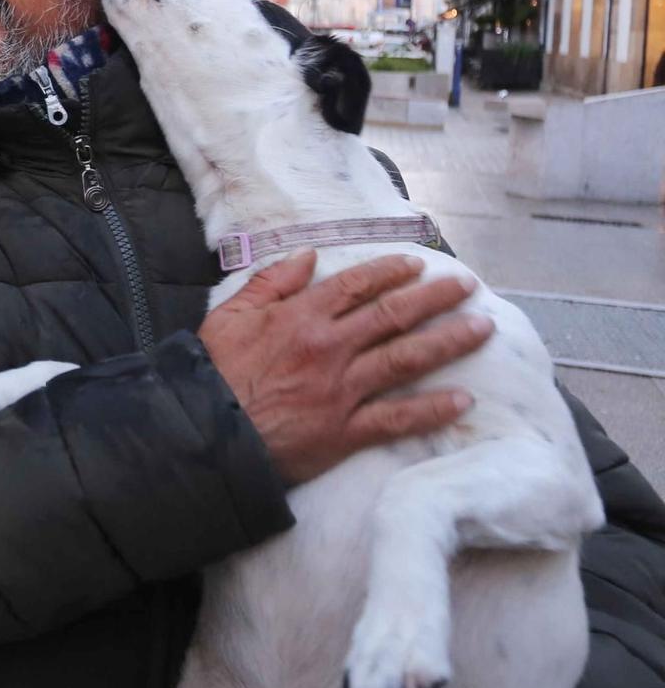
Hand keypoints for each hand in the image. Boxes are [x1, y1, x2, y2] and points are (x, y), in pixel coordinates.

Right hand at [198, 250, 491, 484]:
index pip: (357, 286)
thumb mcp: (229, 315)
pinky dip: (431, 409)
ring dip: (449, 341)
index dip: (390, 272)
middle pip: (393, 315)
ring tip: (482, 328)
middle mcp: (330, 348)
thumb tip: (307, 256)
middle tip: (467, 286)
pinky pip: (397, 418)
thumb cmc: (213, 372)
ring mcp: (342, 390)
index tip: (416, 264)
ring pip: (406, 358)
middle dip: (435, 297)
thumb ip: (270, 282)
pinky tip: (463, 400)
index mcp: (301, 317)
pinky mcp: (345, 431)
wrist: (205, 431)